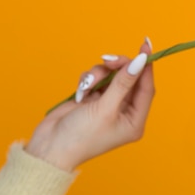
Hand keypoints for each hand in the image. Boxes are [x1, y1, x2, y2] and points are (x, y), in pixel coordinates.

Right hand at [25, 41, 154, 170]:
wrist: (48, 148)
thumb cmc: (80, 136)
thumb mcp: (105, 108)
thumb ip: (123, 83)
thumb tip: (140, 61)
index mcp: (134, 121)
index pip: (146, 88)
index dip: (146, 66)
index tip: (145, 45)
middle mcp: (124, 113)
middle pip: (129, 78)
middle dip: (118, 67)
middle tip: (107, 60)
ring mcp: (108, 105)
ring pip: (111, 76)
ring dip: (99, 75)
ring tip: (87, 86)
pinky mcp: (92, 99)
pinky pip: (96, 79)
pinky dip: (89, 80)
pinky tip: (80, 92)